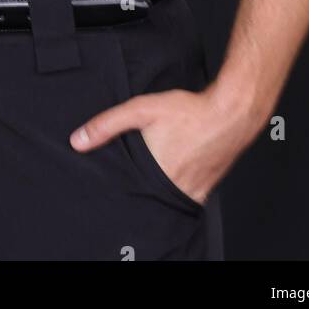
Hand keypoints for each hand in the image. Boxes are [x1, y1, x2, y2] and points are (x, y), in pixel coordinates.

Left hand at [68, 84, 256, 206]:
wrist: (231, 113)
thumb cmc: (190, 111)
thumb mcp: (141, 110)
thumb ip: (107, 125)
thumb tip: (77, 141)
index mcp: (156, 175)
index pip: (129, 193)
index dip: (120, 187)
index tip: (116, 178)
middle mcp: (175, 189)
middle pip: (147, 196)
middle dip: (139, 187)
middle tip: (137, 169)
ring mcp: (193, 192)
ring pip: (166, 199)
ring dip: (158, 189)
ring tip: (155, 169)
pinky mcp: (206, 190)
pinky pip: (185, 197)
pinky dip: (176, 188)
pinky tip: (174, 171)